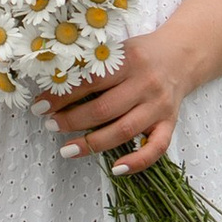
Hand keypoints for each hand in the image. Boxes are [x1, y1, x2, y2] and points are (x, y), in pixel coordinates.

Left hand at [47, 31, 191, 177]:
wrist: (182, 55)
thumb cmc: (141, 54)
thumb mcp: (118, 51)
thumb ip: (93, 67)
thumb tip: (55, 87)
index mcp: (129, 61)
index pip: (89, 81)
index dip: (62, 96)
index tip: (40, 107)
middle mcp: (146, 84)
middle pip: (104, 109)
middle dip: (72, 121)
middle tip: (51, 126)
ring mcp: (159, 106)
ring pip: (124, 130)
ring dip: (93, 144)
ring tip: (67, 149)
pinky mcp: (170, 123)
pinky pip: (156, 148)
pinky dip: (137, 162)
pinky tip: (115, 169)